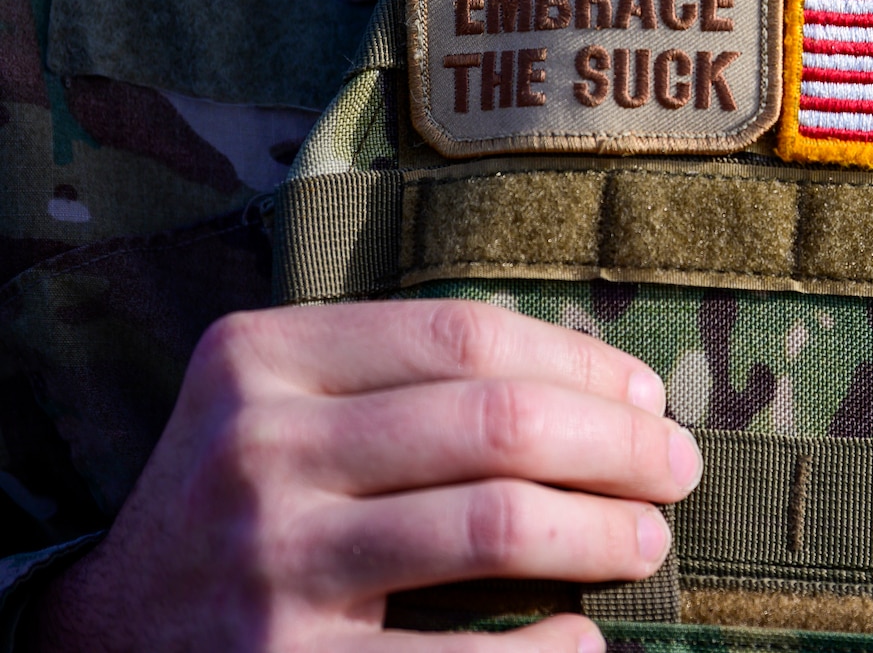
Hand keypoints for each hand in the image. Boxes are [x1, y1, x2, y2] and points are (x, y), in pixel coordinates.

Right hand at [25, 300, 701, 652]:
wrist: (109, 634)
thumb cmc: (246, 497)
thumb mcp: (286, 403)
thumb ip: (408, 375)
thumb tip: (610, 391)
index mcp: (265, 359)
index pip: (465, 337)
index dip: (580, 363)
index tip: (646, 396)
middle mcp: (259, 448)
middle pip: (497, 421)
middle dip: (617, 445)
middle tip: (677, 471)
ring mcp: (270, 559)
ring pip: (494, 522)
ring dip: (603, 531)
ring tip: (647, 541)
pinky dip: (547, 649)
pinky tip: (583, 640)